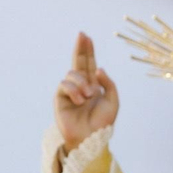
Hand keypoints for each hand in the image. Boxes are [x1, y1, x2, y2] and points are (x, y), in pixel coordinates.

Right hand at [55, 32, 118, 150]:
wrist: (91, 137)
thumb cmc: (102, 123)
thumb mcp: (113, 101)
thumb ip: (108, 83)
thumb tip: (98, 68)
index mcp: (93, 85)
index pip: (89, 64)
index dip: (88, 51)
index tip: (86, 37)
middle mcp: (80, 86)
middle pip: (78, 62)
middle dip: (80, 48)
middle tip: (81, 35)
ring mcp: (69, 91)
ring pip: (72, 74)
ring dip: (82, 83)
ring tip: (88, 97)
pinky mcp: (60, 98)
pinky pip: (64, 84)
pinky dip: (74, 90)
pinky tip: (80, 100)